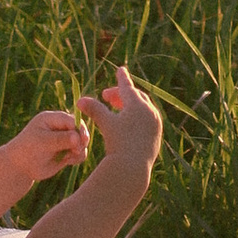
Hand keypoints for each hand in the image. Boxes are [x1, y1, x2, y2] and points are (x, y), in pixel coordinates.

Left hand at [5, 106, 94, 184]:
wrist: (21, 167)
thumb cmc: (28, 150)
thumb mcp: (42, 142)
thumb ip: (60, 140)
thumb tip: (78, 137)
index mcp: (52, 118)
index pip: (71, 119)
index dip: (79, 128)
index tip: (82, 140)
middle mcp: (60, 127)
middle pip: (80, 129)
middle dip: (81, 140)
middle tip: (75, 151)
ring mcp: (65, 139)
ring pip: (82, 141)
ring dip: (80, 150)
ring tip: (69, 158)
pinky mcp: (67, 151)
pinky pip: (80, 152)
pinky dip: (78, 157)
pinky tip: (69, 162)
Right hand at [86, 66, 162, 182]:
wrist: (133, 167)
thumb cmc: (117, 143)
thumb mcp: (106, 124)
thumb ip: (94, 110)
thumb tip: (79, 100)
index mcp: (137, 105)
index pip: (128, 87)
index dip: (122, 78)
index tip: (120, 69)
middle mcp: (149, 111)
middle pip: (135, 97)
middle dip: (121, 95)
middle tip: (107, 96)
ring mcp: (155, 123)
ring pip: (143, 108)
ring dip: (129, 105)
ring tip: (117, 108)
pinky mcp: (157, 134)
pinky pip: (147, 119)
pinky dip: (137, 116)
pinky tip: (127, 123)